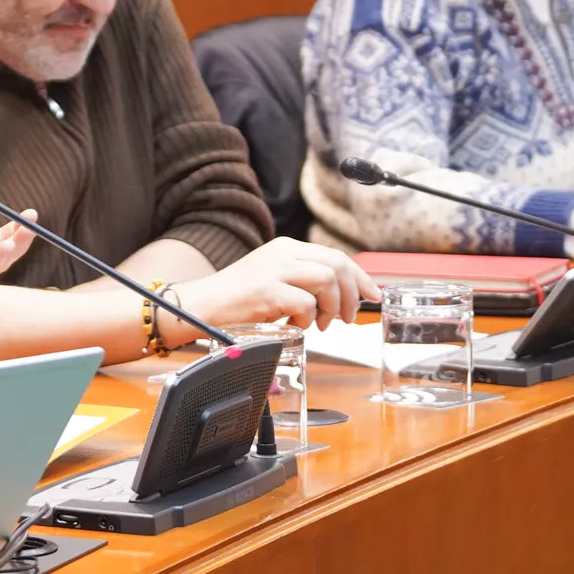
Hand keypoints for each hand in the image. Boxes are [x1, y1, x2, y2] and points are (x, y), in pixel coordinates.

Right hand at [184, 238, 378, 330]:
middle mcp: (283, 253)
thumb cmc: (236, 299)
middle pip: (337, 264)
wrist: (200, 305)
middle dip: (352, 294)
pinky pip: (305, 302)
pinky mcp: (266, 291)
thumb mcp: (272, 277)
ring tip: (320, 323)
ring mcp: (274, 270)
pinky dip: (308, 318)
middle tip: (347, 317)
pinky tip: (296, 325)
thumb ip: (302, 279)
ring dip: (331, 307)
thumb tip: (340, 295)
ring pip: (327, 280)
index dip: (360, 277)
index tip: (372, 295)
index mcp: (286, 248)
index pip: (336, 256)